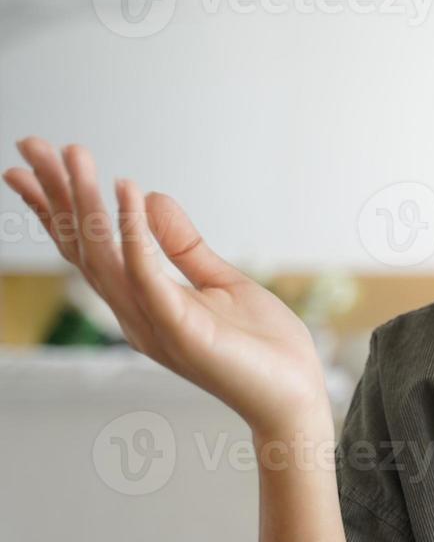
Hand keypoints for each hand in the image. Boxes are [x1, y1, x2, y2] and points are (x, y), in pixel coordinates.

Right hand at [4, 137, 331, 439]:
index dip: (60, 207)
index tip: (34, 164)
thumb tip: (151, 197)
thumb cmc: (261, 347)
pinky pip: (149, 275)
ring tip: (74, 156)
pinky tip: (128, 194)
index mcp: (142, 302)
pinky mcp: (180, 329)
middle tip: (30, 145)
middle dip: (57, 195)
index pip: (89, 248)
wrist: (295, 396)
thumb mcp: (221, 282)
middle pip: (84, 247)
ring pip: (106, 256)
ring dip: (87, 204)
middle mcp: (135, 313)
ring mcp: (153, 323)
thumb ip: (184, 246)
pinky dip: (135, 234)